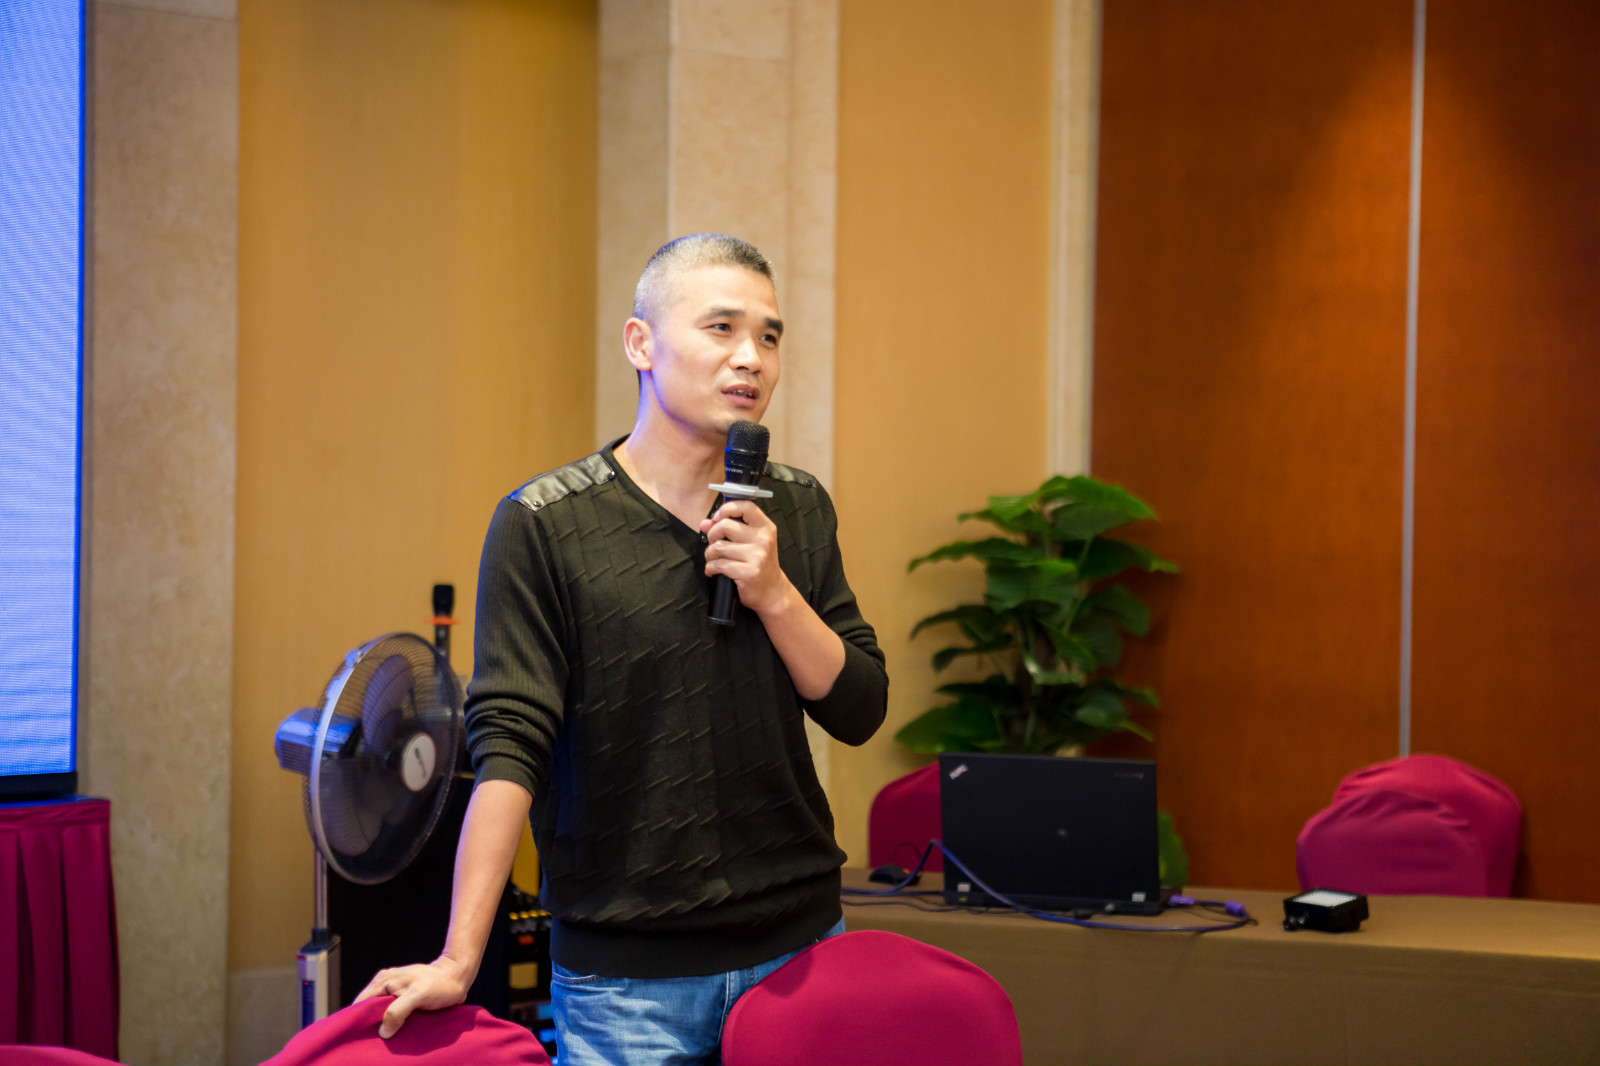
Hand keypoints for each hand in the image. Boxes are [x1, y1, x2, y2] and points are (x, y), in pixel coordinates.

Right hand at [353, 956, 471, 1037]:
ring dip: (382, 1027)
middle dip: (370, 1025)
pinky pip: (391, 1014)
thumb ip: (398, 1011)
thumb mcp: (418, 995)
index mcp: (383, 981)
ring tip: (385, 1042)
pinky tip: (395, 1035)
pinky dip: (392, 1024)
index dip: (358, 1020)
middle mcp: (384, 985)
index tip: (359, 1038)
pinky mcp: (402, 999)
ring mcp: (393, 992)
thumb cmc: (440, 984)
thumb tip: (383, 1031)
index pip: (360, 1003)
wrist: (457, 977)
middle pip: (368, 1010)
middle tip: (373, 1043)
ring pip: (379, 1014)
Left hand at [700, 500, 790, 616]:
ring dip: (710, 555)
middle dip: (712, 535)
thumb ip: (727, 530)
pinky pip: (718, 565)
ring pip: (718, 547)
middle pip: (725, 526)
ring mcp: (757, 556)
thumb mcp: (749, 543)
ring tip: (714, 560)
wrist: (772, 591)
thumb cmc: (759, 564)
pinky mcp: (749, 572)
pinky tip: (713, 571)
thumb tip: (705, 523)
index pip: (746, 506)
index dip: (727, 508)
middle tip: (714, 544)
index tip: (717, 517)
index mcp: (766, 528)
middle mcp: (763, 539)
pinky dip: (710, 568)